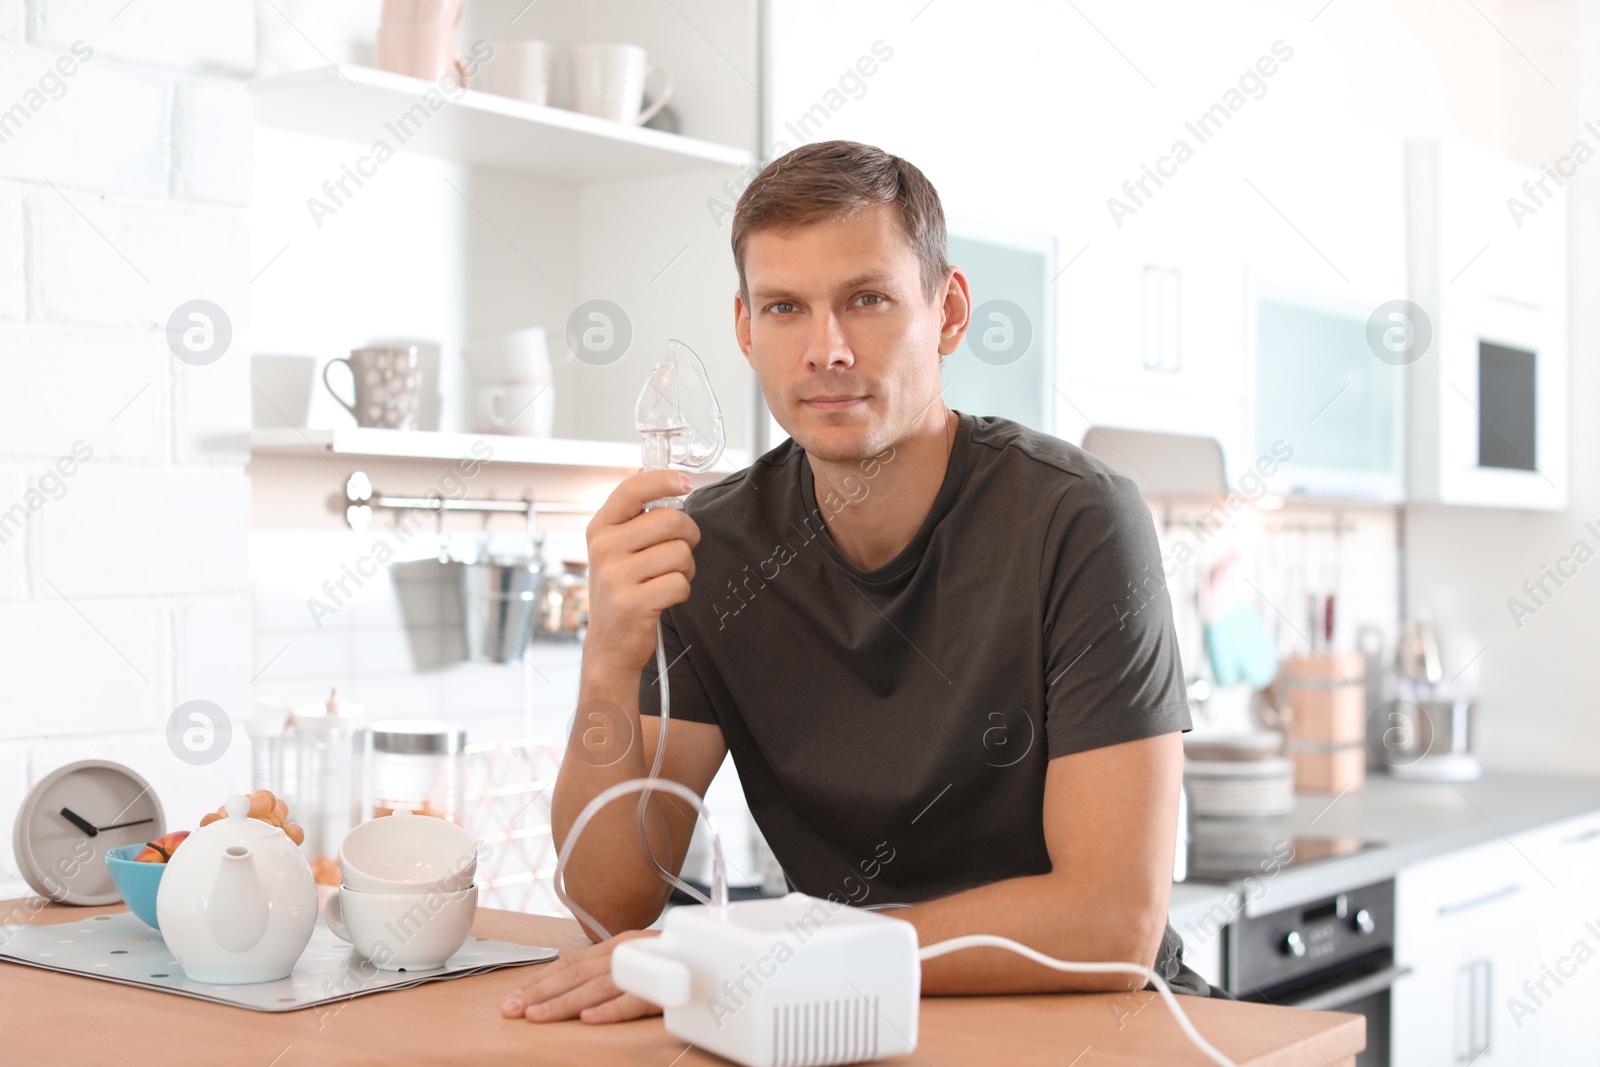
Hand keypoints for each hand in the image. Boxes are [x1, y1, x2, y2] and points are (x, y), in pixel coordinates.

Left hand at [501, 929, 661, 1023]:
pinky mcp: (666, 986)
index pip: (569, 963)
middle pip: (576, 974)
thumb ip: (603, 970)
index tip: (512, 998)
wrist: (718, 957)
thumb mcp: (633, 960)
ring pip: (598, 986)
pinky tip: (590, 1018)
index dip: (539, 981)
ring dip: (565, 1002)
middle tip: (514, 1010)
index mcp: (616, 945)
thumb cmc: (674, 962)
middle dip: (541, 993)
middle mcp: (627, 952)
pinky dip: (612, 1009)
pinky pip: (636, 999)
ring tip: (540, 1016)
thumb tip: (565, 984)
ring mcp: (646, 967)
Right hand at [584, 470, 701, 672]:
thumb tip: (654, 472)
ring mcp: (615, 576)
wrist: (609, 643)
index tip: (685, 482)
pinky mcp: (632, 603)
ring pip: (680, 553)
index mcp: (600, 528)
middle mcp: (603, 548)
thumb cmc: (621, 589)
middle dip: (689, 535)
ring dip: (685, 568)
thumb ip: (633, 515)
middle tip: (681, 550)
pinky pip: (679, 583)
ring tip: (666, 578)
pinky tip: (664, 598)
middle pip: (670, 521)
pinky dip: (681, 591)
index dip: (663, 479)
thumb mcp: (616, 548)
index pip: (631, 489)